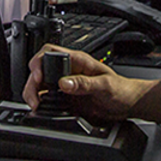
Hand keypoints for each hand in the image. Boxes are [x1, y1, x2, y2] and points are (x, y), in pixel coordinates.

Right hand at [22, 44, 159, 121]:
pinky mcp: (65, 97)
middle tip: (34, 97)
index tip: (39, 78)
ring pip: (40, 83)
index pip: (50, 52)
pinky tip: (40, 108)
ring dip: (33, 92)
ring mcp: (66, 84)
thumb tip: (63, 82)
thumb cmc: (121, 90)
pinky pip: (47, 97)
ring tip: (35, 104)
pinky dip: (39, 102)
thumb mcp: (104, 85)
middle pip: (40, 68)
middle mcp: (69, 70)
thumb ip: (84, 83)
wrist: (128, 104)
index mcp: (78, 61)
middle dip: (32, 81)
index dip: (40, 63)